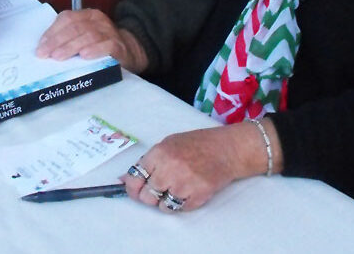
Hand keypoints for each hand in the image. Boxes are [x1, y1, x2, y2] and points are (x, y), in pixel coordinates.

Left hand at [35, 9, 148, 72]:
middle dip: (57, 41)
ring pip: (88, 36)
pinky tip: (84, 56)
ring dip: (71, 46)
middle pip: (75, 27)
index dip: (52, 32)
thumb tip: (44, 49)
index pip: (66, 19)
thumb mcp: (83, 37)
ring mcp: (109, 31)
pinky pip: (107, 45)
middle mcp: (97, 20)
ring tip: (58, 57)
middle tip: (46, 54)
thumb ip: (67, 38)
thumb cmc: (100, 45)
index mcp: (86, 15)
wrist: (130, 51)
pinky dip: (95, 50)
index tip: (40, 47)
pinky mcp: (119, 46)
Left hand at [119, 119, 281, 212]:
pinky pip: (179, 209)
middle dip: (149, 195)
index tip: (135, 189)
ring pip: (162, 206)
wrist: (227, 149)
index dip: (132, 187)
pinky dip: (181, 204)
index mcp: (159, 153)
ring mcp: (184, 183)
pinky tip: (188, 190)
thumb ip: (148, 161)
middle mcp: (170, 169)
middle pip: (146, 196)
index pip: (135, 178)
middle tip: (158, 188)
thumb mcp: (169, 144)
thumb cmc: (197, 144)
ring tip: (176, 188)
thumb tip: (126, 179)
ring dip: (165, 201)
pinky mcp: (198, 195)